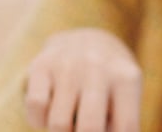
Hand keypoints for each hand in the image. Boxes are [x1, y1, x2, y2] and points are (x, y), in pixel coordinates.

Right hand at [23, 27, 141, 131]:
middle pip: (90, 128)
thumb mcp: (126, 98)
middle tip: (83, 130)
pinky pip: (35, 107)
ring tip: (70, 121)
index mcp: (126, 78)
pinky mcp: (41, 65)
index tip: (106, 131)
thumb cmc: (110, 85)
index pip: (125, 128)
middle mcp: (97, 67)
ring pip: (59, 124)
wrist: (87, 39)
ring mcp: (68, 64)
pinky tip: (50, 111)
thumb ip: (118, 124)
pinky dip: (40, 119)